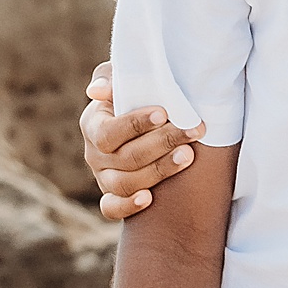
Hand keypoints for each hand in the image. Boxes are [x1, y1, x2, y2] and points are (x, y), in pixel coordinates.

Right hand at [81, 63, 203, 220]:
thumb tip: (97, 91)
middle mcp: (95, 154)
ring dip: (158, 170)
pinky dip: (127, 206)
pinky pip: (112, 209)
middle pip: (125, 157)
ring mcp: (104, 178)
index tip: (163, 113)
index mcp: (93, 125)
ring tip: (187, 156)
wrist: (154, 119)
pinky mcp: (114, 196)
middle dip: (162, 143)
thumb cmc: (139, 93)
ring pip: (125, 183)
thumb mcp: (124, 78)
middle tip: (193, 131)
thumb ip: (110, 78)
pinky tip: (149, 199)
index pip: (109, 131)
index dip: (134, 124)